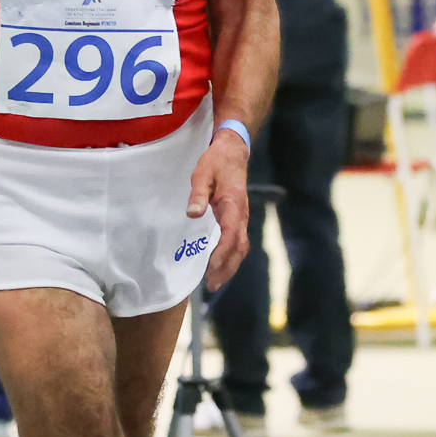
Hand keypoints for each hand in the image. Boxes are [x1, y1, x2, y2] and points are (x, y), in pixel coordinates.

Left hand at [184, 130, 252, 290]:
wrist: (233, 151)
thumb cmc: (216, 162)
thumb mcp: (202, 173)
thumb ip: (198, 194)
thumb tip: (193, 214)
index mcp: (234, 205)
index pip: (231, 235)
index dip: (222, 254)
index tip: (211, 269)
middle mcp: (242, 214)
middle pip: (239, 247)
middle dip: (227, 268)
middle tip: (211, 285)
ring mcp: (242, 217)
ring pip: (241, 247)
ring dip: (230, 266)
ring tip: (215, 282)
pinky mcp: (238, 217)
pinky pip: (238, 242)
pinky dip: (231, 257)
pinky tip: (220, 265)